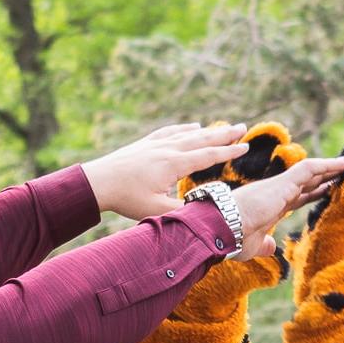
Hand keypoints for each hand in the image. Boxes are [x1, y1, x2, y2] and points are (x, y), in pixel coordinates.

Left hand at [82, 123, 255, 220]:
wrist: (98, 182)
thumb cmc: (127, 198)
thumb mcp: (157, 211)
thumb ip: (183, 212)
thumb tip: (207, 215)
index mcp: (174, 164)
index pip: (208, 156)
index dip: (228, 152)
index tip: (245, 146)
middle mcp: (168, 150)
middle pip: (202, 139)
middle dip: (224, 135)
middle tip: (242, 127)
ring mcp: (156, 145)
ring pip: (187, 134)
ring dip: (207, 131)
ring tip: (222, 128)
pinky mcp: (145, 144)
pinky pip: (170, 132)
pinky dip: (184, 129)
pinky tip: (191, 127)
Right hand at [228, 155, 343, 260]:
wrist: (222, 229)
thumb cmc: (232, 238)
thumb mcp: (254, 246)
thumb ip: (265, 244)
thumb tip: (270, 247)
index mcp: (273, 206)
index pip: (299, 195)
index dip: (316, 191)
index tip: (330, 188)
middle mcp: (278, 193)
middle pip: (309, 181)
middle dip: (327, 175)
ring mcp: (281, 186)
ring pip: (313, 171)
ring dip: (333, 167)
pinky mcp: (284, 182)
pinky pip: (311, 168)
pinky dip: (329, 164)